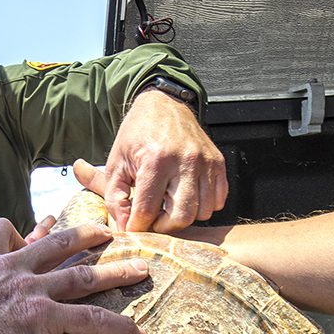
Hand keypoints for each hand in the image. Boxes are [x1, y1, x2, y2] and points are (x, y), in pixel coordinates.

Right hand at [0, 218, 147, 333]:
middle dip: (85, 235)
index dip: (24, 233)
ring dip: (116, 272)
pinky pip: (90, 319)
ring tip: (140, 269)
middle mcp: (6, 270)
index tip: (37, 233)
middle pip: (56, 244)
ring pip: (83, 275)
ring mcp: (26, 291)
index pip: (4, 232)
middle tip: (106, 232)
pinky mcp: (40, 318)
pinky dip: (117, 326)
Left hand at [102, 90, 227, 231]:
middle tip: (153, 220)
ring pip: (202, 211)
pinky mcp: (218, 162)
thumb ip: (115, 198)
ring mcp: (205, 162)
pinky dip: (203, 206)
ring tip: (168, 206)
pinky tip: (185, 196)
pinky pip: (217, 200)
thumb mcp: (116, 163)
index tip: (133, 229)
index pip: (148, 210)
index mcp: (156, 160)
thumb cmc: (137, 134)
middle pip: (182, 216)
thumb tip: (125, 227)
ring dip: (184, 216)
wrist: (163, 105)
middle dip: (165, 227)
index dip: (138, 226)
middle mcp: (185, 161)